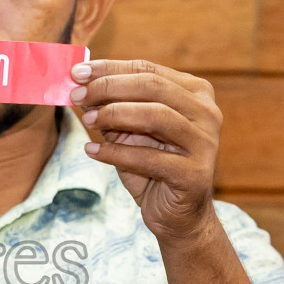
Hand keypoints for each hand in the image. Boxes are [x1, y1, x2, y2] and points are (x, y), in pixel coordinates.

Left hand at [69, 59, 221, 241]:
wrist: (176, 215)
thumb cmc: (152, 168)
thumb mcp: (129, 132)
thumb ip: (112, 108)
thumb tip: (80, 86)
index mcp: (195, 93)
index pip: (147, 69)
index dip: (110, 68)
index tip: (77, 72)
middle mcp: (207, 113)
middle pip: (152, 86)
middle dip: (108, 88)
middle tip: (77, 96)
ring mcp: (205, 142)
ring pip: (155, 115)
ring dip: (114, 114)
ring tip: (88, 120)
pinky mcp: (195, 174)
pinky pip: (149, 158)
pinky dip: (116, 152)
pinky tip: (92, 150)